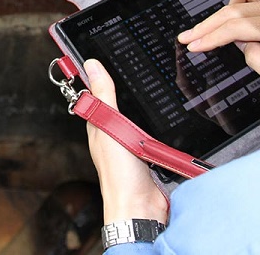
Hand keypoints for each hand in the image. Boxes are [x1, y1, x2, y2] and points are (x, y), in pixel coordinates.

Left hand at [84, 59, 168, 223]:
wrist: (142, 207)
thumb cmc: (118, 174)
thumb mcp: (110, 126)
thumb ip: (103, 97)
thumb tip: (92, 65)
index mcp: (98, 124)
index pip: (96, 93)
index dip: (98, 74)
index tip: (102, 52)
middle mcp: (114, 133)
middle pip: (120, 102)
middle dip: (126, 87)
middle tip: (133, 63)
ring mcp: (132, 143)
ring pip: (140, 116)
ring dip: (146, 106)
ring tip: (152, 85)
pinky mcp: (151, 153)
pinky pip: (156, 132)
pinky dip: (161, 124)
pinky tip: (168, 118)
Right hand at [177, 0, 259, 95]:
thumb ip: (259, 65)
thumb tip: (247, 47)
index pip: (232, 29)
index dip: (209, 38)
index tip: (193, 45)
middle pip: (231, 12)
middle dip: (206, 26)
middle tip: (187, 36)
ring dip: (222, 13)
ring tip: (210, 28)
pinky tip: (239, 12)